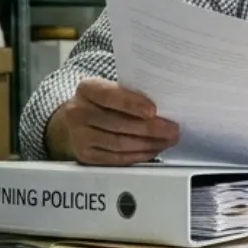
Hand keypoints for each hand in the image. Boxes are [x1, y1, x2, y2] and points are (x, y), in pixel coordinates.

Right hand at [46, 77, 180, 165]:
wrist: (75, 119)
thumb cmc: (102, 102)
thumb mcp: (110, 89)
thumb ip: (130, 94)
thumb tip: (164, 106)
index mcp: (86, 89)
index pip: (109, 96)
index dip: (131, 104)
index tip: (153, 110)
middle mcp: (78, 112)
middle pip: (118, 123)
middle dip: (150, 128)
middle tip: (172, 129)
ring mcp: (80, 136)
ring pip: (119, 143)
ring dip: (148, 144)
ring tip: (167, 141)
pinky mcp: (86, 155)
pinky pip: (116, 158)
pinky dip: (138, 155)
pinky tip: (153, 150)